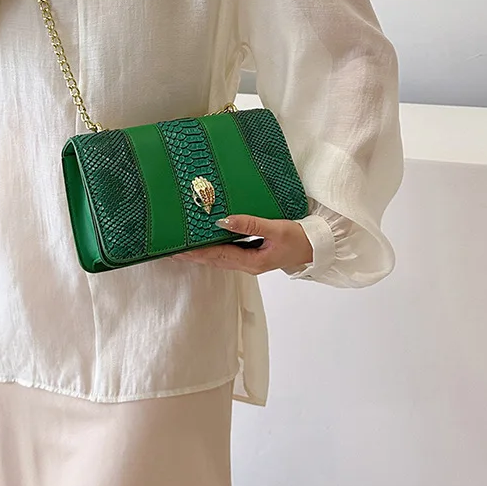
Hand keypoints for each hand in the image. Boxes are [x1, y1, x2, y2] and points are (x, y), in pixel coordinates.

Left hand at [171, 215, 313, 274]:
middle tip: (171, 250)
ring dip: (200, 254)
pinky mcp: (251, 256)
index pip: (219, 255)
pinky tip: (204, 245)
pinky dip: (212, 250)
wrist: (315, 248)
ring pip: (218, 259)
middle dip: (193, 256)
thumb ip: (250, 224)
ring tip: (181, 248)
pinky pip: (226, 255)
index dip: (199, 252)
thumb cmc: (298, 238)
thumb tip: (224, 220)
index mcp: (252, 262)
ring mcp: (248, 262)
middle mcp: (247, 265)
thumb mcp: (276, 229)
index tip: (181, 248)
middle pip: (214, 261)